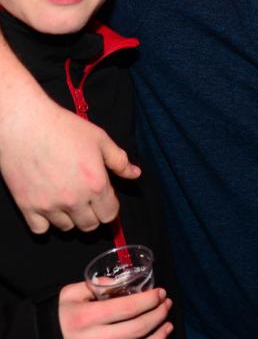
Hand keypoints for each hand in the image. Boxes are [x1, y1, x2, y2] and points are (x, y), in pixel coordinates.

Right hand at [0, 94, 139, 233]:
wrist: (26, 125)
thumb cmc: (64, 128)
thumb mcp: (100, 139)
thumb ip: (119, 160)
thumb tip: (135, 174)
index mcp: (96, 184)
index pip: (110, 215)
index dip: (110, 207)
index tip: (105, 198)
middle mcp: (74, 200)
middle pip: (90, 225)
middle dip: (93, 214)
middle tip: (87, 198)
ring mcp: (49, 206)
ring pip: (66, 228)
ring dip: (70, 217)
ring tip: (68, 198)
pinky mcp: (27, 206)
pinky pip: (40, 229)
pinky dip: (45, 222)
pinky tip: (49, 205)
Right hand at [59, 281, 172, 338]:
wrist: (45, 337)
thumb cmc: (63, 314)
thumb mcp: (72, 293)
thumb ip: (98, 285)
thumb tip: (122, 282)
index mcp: (86, 318)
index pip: (126, 309)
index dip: (148, 301)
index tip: (161, 292)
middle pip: (135, 330)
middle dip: (157, 315)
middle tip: (167, 303)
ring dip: (158, 335)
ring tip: (168, 322)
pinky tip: (159, 338)